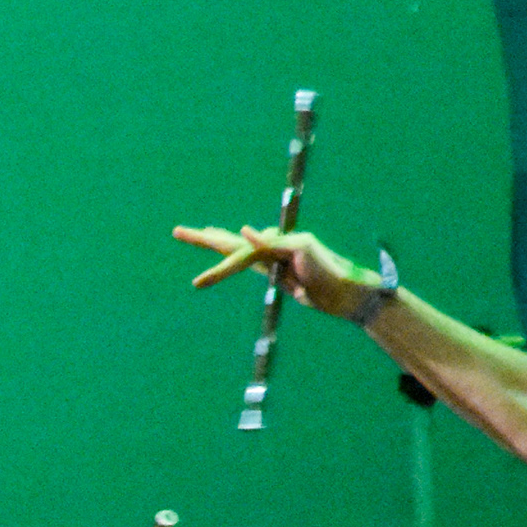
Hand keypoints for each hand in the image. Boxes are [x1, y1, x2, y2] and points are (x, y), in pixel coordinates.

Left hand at [173, 223, 369, 316]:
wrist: (348, 296)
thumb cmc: (322, 293)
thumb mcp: (291, 287)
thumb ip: (276, 275)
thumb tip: (266, 266)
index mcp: (271, 256)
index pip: (239, 247)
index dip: (218, 240)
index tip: (199, 232)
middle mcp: (277, 245)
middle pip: (235, 241)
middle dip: (206, 238)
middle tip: (177, 231)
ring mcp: (288, 243)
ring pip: (247, 253)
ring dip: (221, 270)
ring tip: (198, 283)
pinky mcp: (299, 246)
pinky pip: (273, 246)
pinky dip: (259, 241)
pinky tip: (244, 233)